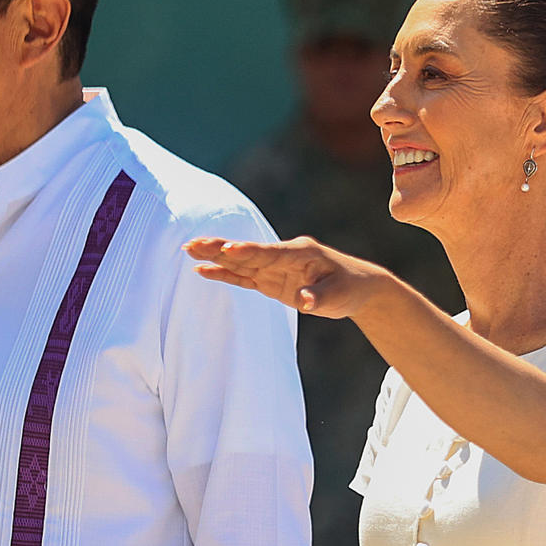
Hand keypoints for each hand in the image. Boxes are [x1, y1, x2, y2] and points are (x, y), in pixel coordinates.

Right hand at [186, 236, 402, 320]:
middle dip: (220, 248)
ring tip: (189, 250)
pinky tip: (203, 271)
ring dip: (215, 257)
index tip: (229, 249)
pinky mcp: (270, 281)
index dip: (249, 252)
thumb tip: (305, 301)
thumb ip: (321, 297)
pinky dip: (225, 275)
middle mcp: (283, 256)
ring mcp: (275, 268)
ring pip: (240, 262)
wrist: (356, 287)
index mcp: (301, 252)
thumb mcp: (340, 294)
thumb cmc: (350, 287)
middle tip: (193, 244)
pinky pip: (244, 277)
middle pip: (247, 253)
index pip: (271, 253)